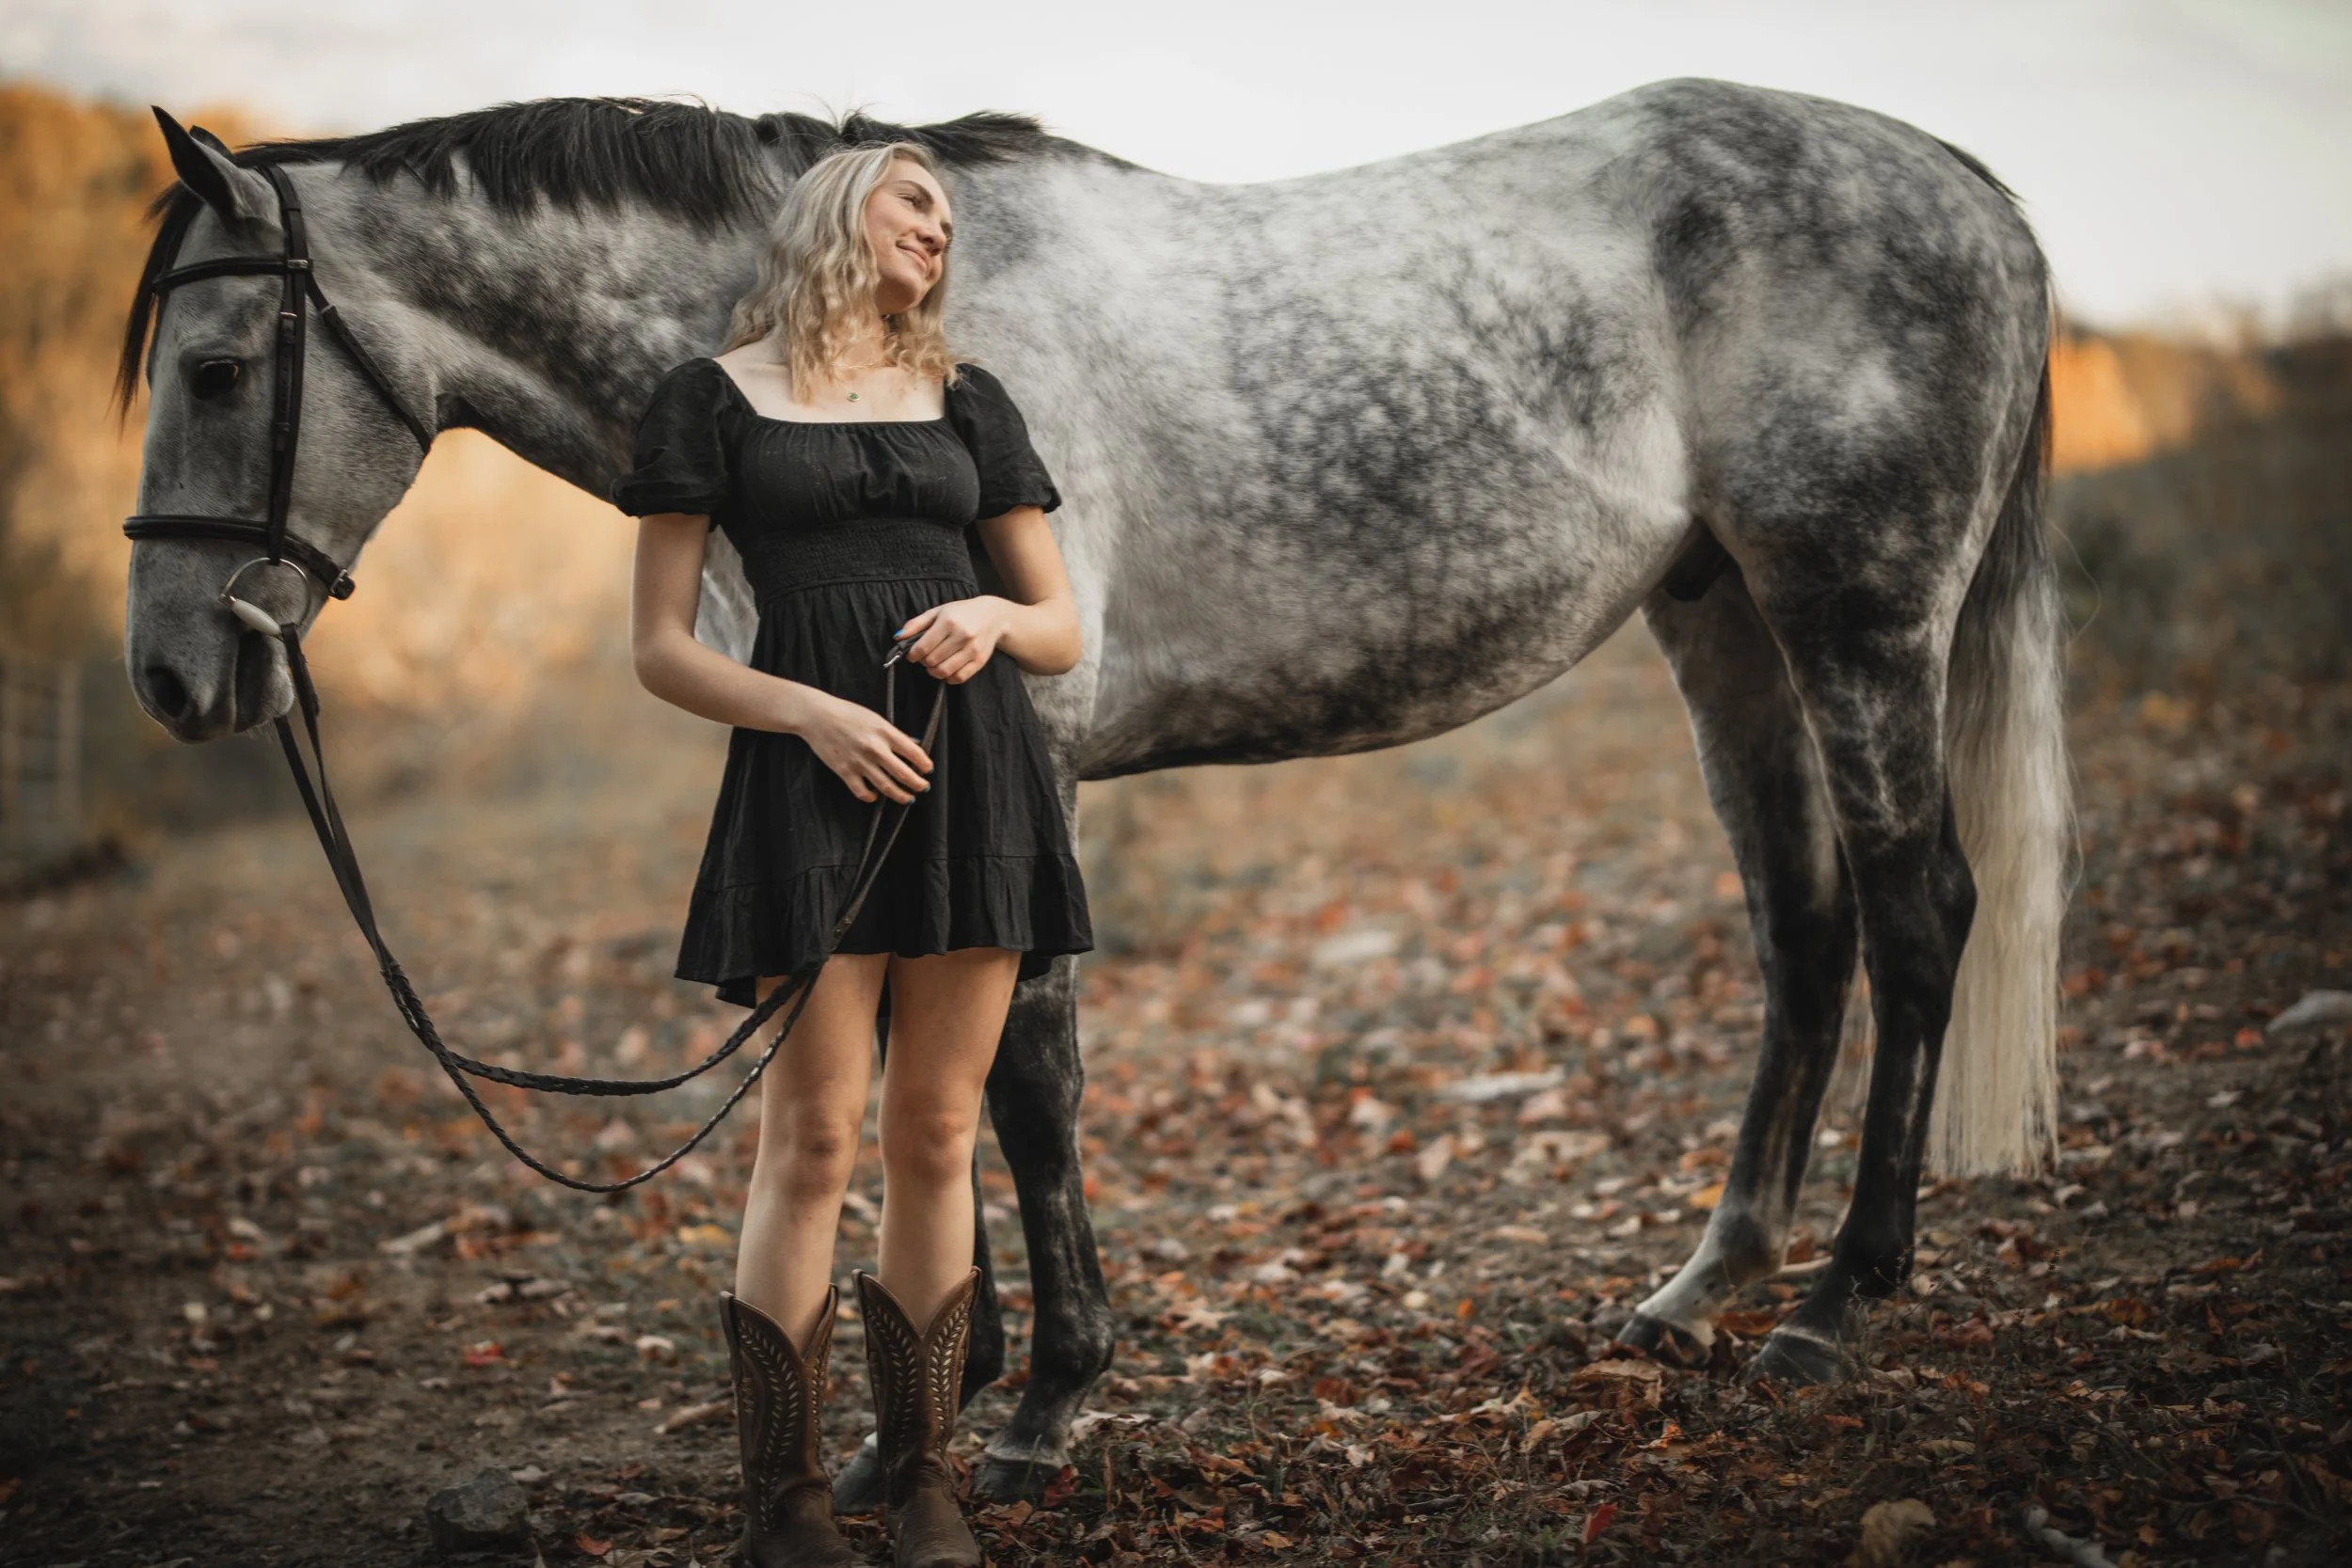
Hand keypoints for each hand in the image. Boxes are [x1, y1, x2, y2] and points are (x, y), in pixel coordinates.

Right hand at [794, 691, 932, 803]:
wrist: (817, 716)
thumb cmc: (847, 713)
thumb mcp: (875, 718)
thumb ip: (893, 734)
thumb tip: (912, 746)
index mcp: (884, 732)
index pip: (913, 752)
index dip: (924, 764)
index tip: (928, 769)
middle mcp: (875, 748)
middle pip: (904, 773)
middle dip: (918, 784)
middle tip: (923, 788)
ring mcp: (859, 762)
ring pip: (887, 787)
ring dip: (901, 795)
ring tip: (908, 798)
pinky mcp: (845, 771)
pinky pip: (862, 792)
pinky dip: (871, 797)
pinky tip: (876, 795)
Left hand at [896, 597, 1007, 684]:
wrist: (994, 616)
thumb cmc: (962, 612)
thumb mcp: (938, 612)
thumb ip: (916, 624)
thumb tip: (898, 637)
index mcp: (949, 622)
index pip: (923, 647)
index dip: (913, 655)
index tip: (912, 655)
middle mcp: (962, 636)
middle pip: (932, 660)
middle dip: (924, 662)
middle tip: (926, 657)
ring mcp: (972, 650)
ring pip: (944, 671)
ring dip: (934, 671)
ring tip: (934, 665)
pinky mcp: (980, 661)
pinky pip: (959, 678)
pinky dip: (948, 678)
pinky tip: (947, 670)